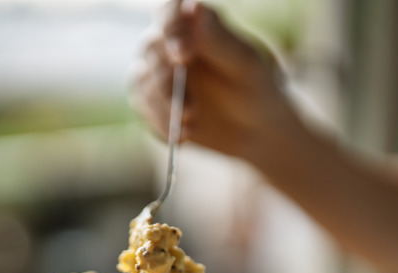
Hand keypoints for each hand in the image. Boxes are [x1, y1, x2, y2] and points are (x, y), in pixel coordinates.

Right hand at [131, 0, 300, 161]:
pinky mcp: (152, 100)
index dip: (170, 27)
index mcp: (195, 24)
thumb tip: (194, 6)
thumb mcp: (245, 65)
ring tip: (191, 125)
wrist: (255, 131)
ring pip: (141, 81)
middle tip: (191, 109)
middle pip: (150, 49)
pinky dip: (161, 123)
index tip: (182, 55)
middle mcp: (170, 42)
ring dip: (164, 106)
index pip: (168, 10)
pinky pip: (143, 108)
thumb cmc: (256, 89)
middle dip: (167, 81)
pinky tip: (185, 135)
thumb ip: (218, 39)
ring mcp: (158, 71)